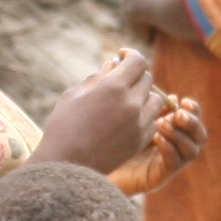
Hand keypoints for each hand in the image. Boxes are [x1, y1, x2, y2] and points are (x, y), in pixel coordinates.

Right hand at [34, 47, 159, 172]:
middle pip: (147, 78)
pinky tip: (128, 117)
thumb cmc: (64, 126)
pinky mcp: (140, 141)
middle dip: (135, 74)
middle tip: (121, 78)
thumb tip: (112, 65)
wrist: (66, 165)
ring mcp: (139, 124)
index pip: (137, 61)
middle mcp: (131, 104)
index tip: (122, 56)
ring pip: (156, 100)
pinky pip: (153, 121)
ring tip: (127, 99)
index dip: (131, 55)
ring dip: (144, 95)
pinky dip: (145, 115)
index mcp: (113, 87)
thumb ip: (97, 77)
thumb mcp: (74, 94)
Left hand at [106, 92, 205, 196]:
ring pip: (192, 151)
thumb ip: (144, 101)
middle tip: (178, 114)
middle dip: (192, 123)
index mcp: (169, 129)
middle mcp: (173, 147)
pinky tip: (156, 138)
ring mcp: (166, 164)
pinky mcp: (158, 178)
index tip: (183, 101)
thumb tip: (171, 95)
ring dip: (180, 135)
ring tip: (162, 124)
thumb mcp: (126, 114)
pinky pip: (174, 164)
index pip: (192, 119)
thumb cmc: (105, 136)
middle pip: (200, 136)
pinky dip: (169, 149)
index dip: (193, 109)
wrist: (89, 163)